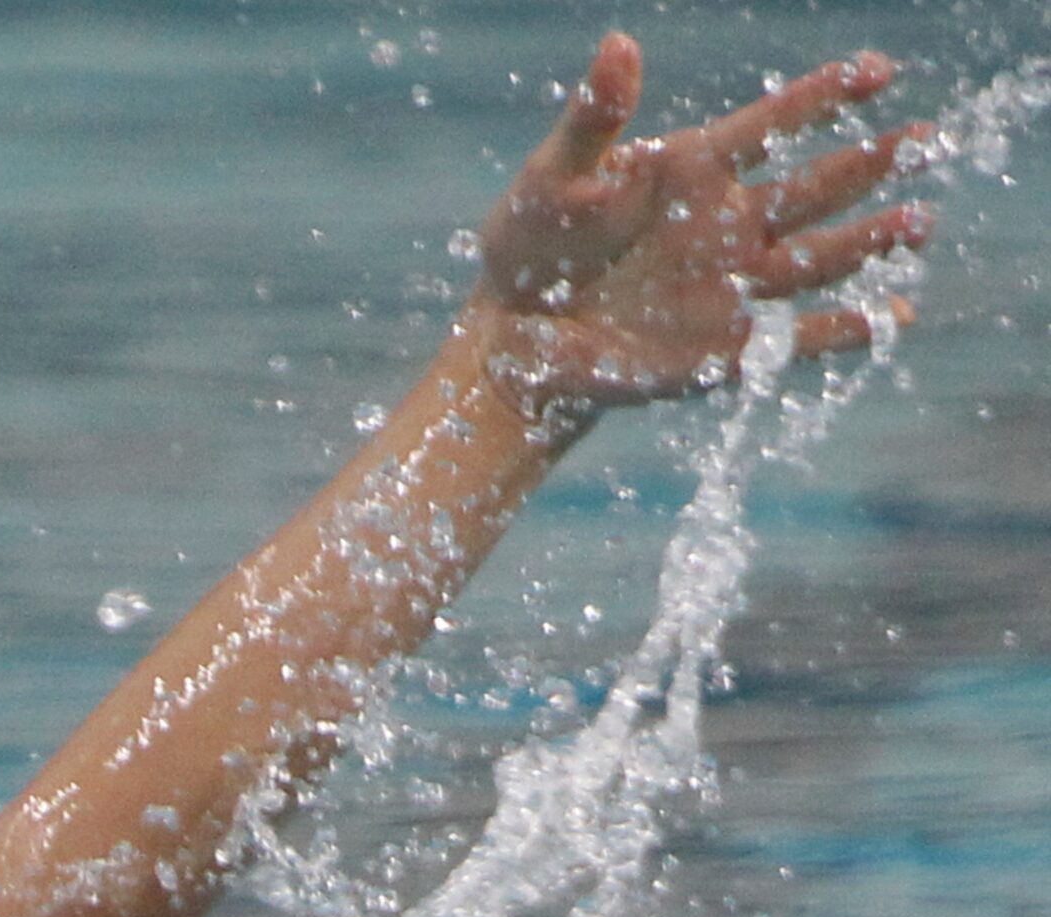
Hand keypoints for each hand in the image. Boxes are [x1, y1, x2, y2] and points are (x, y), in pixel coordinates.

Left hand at [464, 34, 930, 416]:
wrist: (514, 331)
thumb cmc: (532, 243)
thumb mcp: (555, 176)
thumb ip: (594, 118)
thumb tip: (619, 44)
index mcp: (694, 169)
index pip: (771, 125)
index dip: (823, 97)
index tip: (877, 70)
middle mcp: (728, 223)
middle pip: (813, 187)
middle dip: (869, 164)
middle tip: (925, 140)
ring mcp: (732, 285)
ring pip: (819, 258)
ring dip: (870, 242)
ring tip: (919, 220)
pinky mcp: (724, 347)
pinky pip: (796, 338)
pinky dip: (844, 330)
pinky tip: (894, 315)